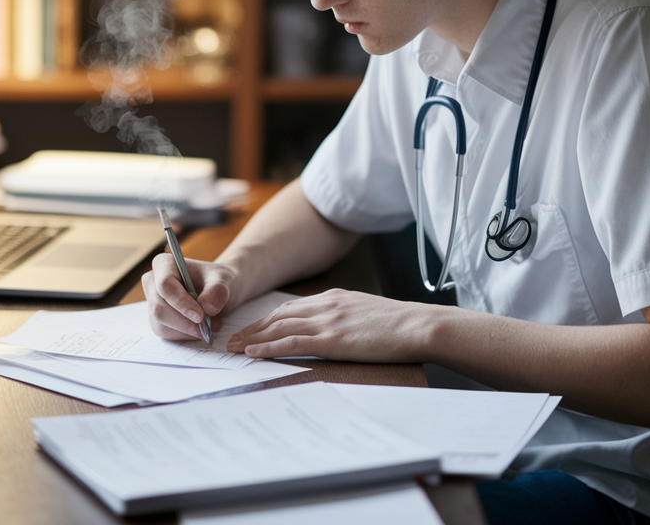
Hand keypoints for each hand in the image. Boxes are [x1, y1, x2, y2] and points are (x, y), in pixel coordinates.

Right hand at [142, 254, 240, 340]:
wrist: (218, 291)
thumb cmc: (217, 280)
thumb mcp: (224, 280)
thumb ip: (218, 291)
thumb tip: (207, 308)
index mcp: (164, 264)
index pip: (165, 285)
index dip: (181, 303)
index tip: (200, 316)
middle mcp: (153, 282)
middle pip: (159, 308)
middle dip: (185, 322)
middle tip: (208, 327)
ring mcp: (153, 303)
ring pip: (161, 325)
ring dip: (187, 331)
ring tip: (209, 325)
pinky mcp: (157, 320)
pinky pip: (167, 333)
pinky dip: (186, 335)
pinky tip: (200, 329)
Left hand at [226, 289, 429, 362]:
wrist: (418, 325)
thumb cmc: (401, 325)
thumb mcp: (367, 313)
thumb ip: (347, 317)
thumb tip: (338, 331)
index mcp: (334, 297)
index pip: (291, 307)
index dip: (268, 318)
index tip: (253, 328)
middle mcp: (325, 305)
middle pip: (278, 315)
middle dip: (252, 327)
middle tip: (231, 338)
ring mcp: (327, 321)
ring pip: (278, 327)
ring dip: (252, 338)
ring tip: (233, 348)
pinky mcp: (331, 339)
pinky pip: (291, 342)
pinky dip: (268, 347)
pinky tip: (253, 352)